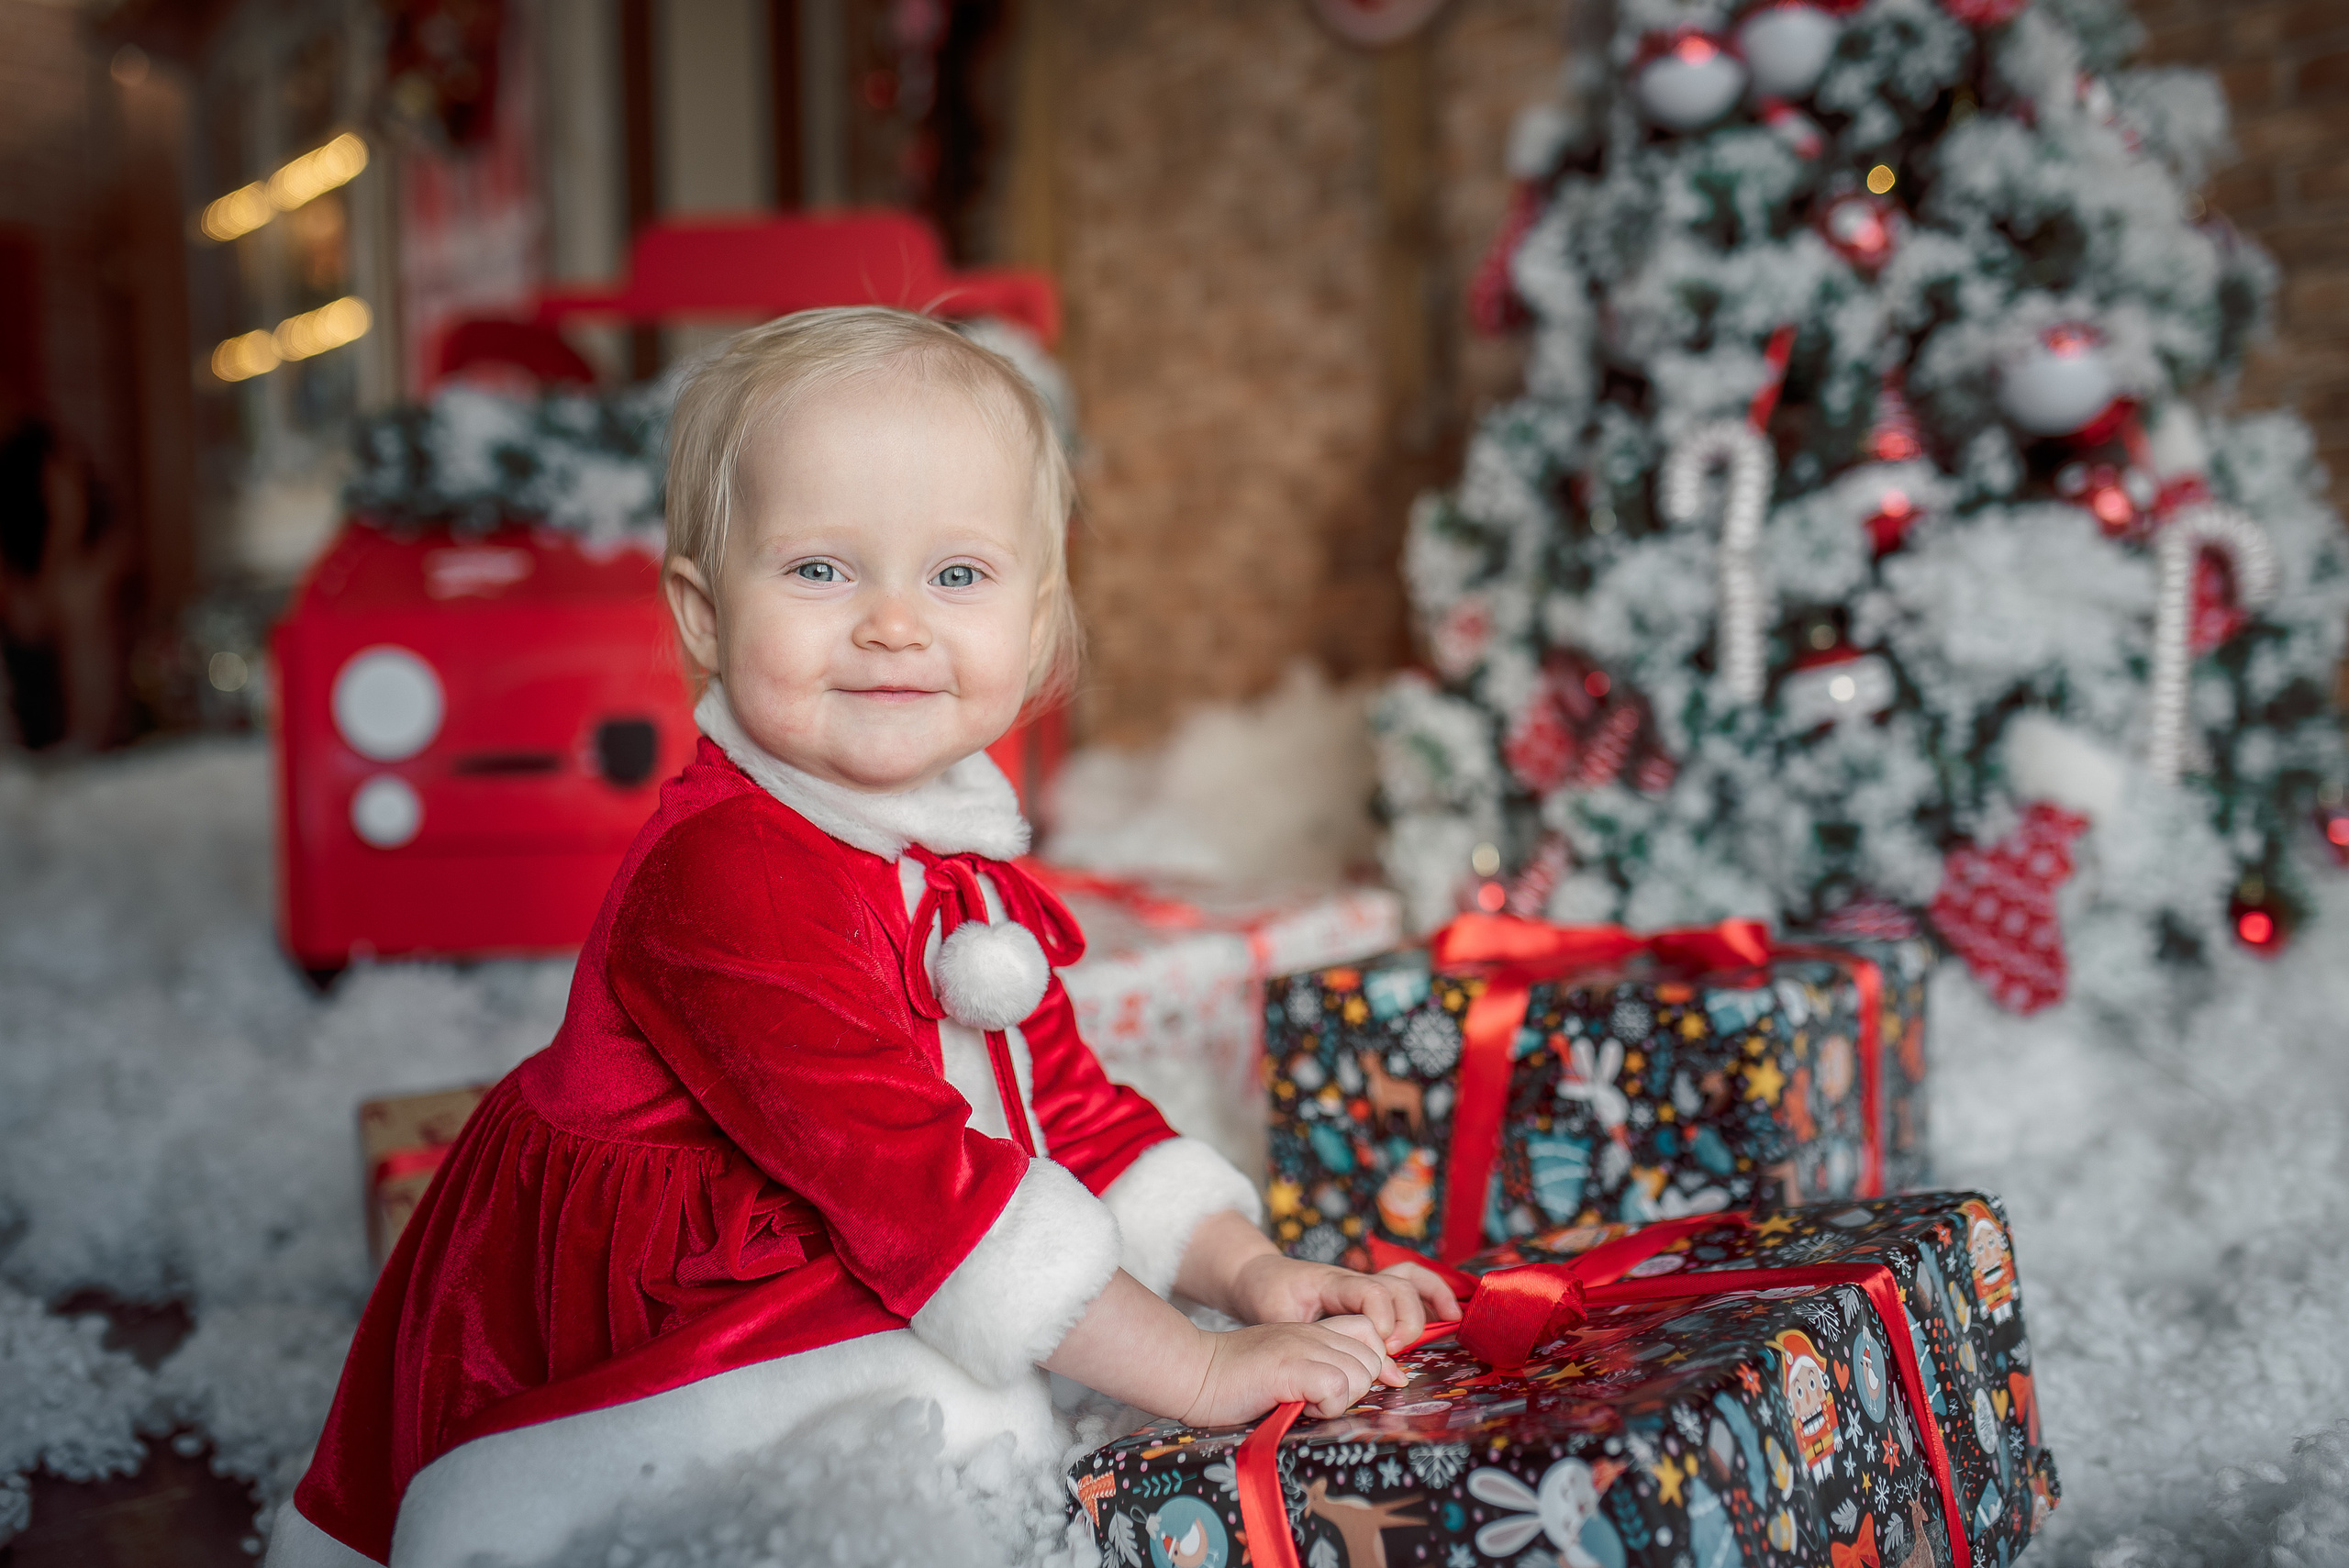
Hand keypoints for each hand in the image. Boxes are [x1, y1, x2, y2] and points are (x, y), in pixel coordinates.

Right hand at [1179, 1316, 1402, 1425]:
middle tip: (1321, 1400)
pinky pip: (1336, 1387)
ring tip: (1307, 1404)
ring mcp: (1301, 1347)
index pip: (1369, 1334)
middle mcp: (1312, 1334)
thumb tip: (1354, 1391)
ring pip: (1358, 1374)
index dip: (1370, 1364)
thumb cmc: (1233, 1380)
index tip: (1349, 1389)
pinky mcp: (1289, 1367)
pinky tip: (1301, 1407)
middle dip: (1356, 1388)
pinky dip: (1327, 1406)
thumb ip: (1317, 1370)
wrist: (1193, 1372)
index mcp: (1311, 1331)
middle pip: (1370, 1359)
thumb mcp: (1284, 1365)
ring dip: (1340, 1399)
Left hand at [1227, 1253, 1462, 1353]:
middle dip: (1408, 1317)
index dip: (1383, 1317)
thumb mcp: (1275, 1319)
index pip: (1370, 1291)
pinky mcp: (1370, 1295)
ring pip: (1408, 1278)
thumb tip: (1330, 1371)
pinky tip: (1449, 1313)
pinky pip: (1407, 1285)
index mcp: (1332, 1282)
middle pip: (1398, 1285)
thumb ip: (1302, 1340)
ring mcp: (1364, 1285)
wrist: (1257, 1277)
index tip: (1383, 1344)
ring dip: (1433, 1296)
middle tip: (1396, 1349)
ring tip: (1452, 1318)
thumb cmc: (1265, 1296)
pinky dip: (1432, 1294)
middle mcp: (1354, 1280)